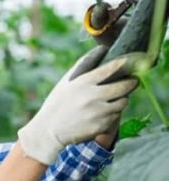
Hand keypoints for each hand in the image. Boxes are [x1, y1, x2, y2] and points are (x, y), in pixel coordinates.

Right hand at [17, 48, 140, 164]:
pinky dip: (111, 115)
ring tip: (110, 101)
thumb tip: (102, 50)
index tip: (130, 63)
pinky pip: (115, 117)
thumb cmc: (58, 103)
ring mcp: (97, 112)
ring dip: (120, 100)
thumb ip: (83, 66)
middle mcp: (92, 96)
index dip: (125, 64)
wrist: (49, 130)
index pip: (111, 68)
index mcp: (83, 82)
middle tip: (132, 82)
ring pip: (123, 102)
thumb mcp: (66, 82)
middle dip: (131, 83)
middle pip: (124, 86)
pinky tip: (100, 115)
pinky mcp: (100, 126)